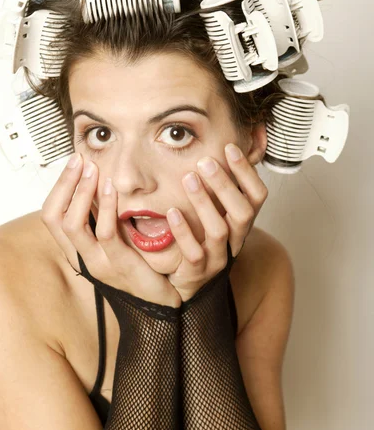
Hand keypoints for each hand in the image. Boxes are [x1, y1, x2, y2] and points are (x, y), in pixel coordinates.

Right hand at [41, 153, 181, 307]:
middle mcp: (81, 258)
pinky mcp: (119, 265)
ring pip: (74, 224)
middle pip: (54, 218)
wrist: (160, 302)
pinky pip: (105, 233)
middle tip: (80, 160)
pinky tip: (113, 189)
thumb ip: (102, 219)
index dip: (59, 187)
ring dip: (82, 193)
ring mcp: (98, 263)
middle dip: (65, 185)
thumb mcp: (114, 241)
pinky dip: (107, 208)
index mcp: (77, 250)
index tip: (74, 163)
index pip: (51, 215)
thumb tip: (98, 184)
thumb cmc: (139, 267)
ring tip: (94, 170)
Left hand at [166, 143, 267, 301]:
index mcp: (241, 223)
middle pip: (243, 212)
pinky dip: (183, 231)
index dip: (247, 173)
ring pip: (219, 230)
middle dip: (225, 185)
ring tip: (188, 179)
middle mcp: (235, 240)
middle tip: (205, 162)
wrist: (187, 281)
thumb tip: (214, 150)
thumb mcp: (213, 212)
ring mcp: (218, 258)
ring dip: (204, 202)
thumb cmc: (199, 239)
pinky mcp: (198, 271)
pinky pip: (194, 252)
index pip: (257, 196)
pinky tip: (171, 211)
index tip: (230, 148)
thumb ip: (217, 188)